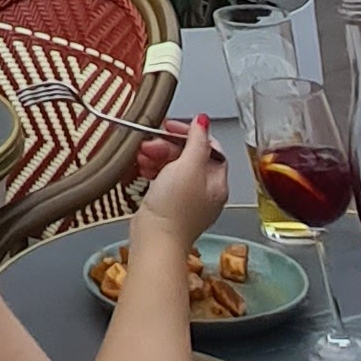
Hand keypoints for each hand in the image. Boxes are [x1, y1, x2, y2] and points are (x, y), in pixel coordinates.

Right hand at [131, 116, 229, 244]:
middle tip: (151, 143)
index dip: (191, 135)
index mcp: (217, 182)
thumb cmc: (174, 207)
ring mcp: (187, 199)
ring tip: (143, 156)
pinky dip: (154, 170)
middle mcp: (205, 192)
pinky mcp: (170, 206)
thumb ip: (197, 141)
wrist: (155, 239)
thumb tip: (203, 120)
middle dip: (168, 146)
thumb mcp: (188, 166)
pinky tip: (143, 168)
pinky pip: (164, 180)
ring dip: (158, 156)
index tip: (172, 128)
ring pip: (175, 167)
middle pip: (190, 157)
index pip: (210, 148)